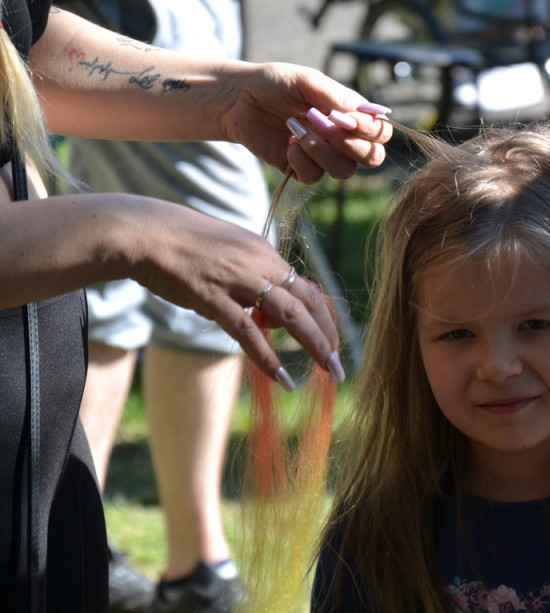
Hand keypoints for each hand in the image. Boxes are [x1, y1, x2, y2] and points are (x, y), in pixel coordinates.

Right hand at [131, 199, 340, 385]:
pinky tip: (283, 378)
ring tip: (328, 372)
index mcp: (265, 253)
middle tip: (341, 367)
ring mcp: (236, 279)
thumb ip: (253, 282)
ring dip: (314, 346)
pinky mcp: (211, 297)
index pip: (308, 289)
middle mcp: (258, 263)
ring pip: (289, 315)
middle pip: (308, 303)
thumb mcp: (231, 254)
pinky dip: (268, 357)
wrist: (144, 232)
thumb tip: (270, 316)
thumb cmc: (184, 245)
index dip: (325, 319)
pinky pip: (247, 331)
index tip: (334, 343)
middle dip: (329, 337)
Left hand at [221, 62, 392, 182]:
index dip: (369, 131)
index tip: (344, 118)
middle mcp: (343, 139)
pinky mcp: (302, 170)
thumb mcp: (307, 81)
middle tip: (322, 124)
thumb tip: (362, 114)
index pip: (381, 133)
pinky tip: (288, 143)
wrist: (239, 98)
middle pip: (372, 158)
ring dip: (322, 151)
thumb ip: (335, 96)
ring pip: (344, 171)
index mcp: (351, 115)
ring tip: (296, 129)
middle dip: (349, 144)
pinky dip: (301, 161)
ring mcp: (324, 156)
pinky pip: (314, 177)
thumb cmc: (275, 84)